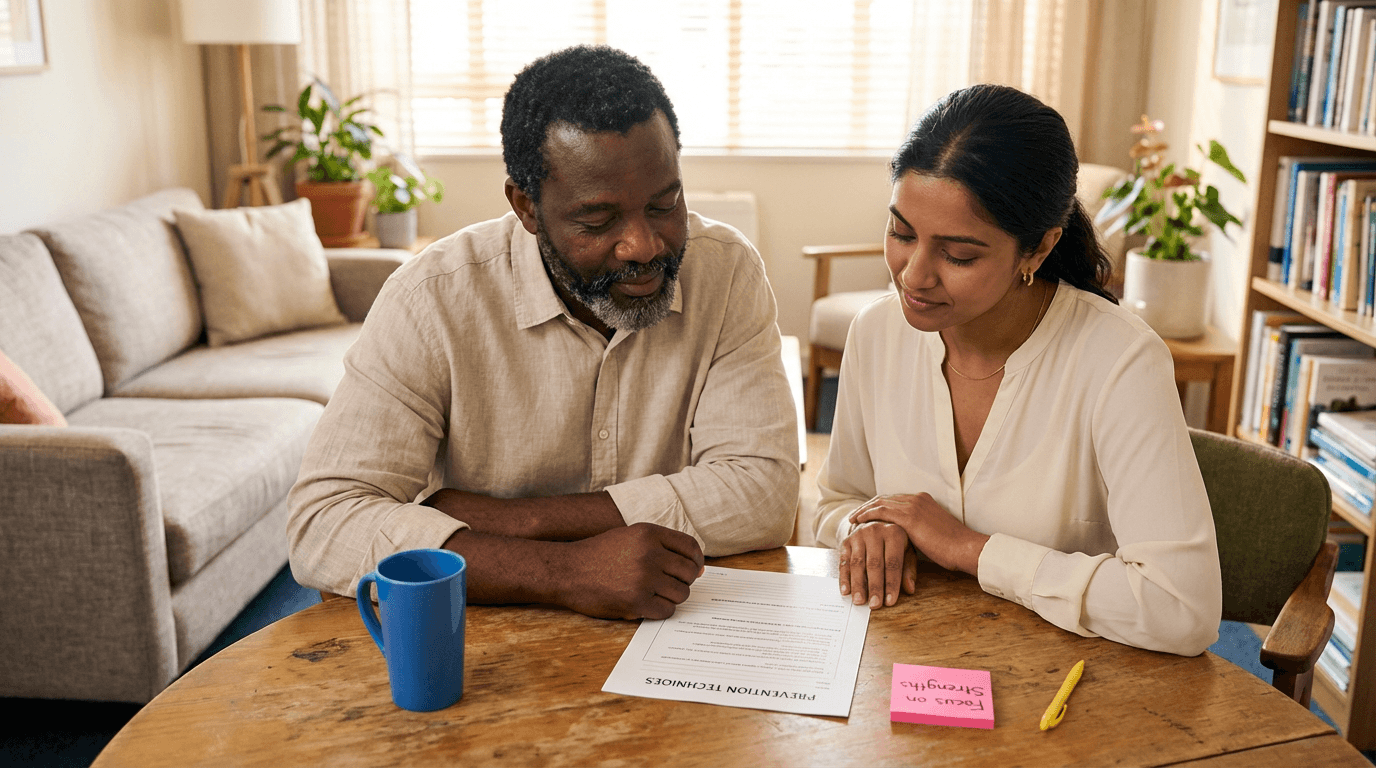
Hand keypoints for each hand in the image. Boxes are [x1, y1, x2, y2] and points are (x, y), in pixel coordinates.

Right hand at [556, 523, 704, 619]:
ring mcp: (643, 579)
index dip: (696, 560)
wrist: (567, 570)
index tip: (693, 569)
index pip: (691, 547)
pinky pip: (667, 610)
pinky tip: (647, 604)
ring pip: (681, 593)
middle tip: (668, 584)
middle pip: (689, 573)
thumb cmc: (599, 554)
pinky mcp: (636, 602)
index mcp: (649, 534)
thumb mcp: (630, 537)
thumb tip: (700, 568)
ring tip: (655, 594)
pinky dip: (661, 610)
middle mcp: (649, 554)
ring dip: (672, 597)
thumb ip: (663, 547)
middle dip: (683, 581)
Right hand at [839, 520, 916, 608]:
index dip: (891, 583)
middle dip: (874, 586)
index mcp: (894, 533)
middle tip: (874, 605)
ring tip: (859, 601)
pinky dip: (844, 578)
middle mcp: (875, 531)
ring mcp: (858, 535)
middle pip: (874, 564)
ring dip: (857, 584)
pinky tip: (846, 591)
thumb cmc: (893, 541)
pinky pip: (844, 562)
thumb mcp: (907, 550)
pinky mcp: (846, 541)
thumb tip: (909, 589)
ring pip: (857, 564)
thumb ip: (908, 569)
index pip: (893, 562)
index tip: (890, 601)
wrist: (872, 521)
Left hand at [847, 493, 988, 574]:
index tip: (867, 513)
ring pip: (880, 503)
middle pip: (885, 498)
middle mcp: (917, 498)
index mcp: (924, 500)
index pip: (894, 499)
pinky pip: (881, 512)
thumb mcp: (934, 532)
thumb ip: (920, 529)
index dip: (879, 505)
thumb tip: (909, 537)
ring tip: (852, 519)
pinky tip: (858, 521)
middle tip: (855, 515)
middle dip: (868, 506)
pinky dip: (867, 515)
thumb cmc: (953, 547)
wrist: (965, 548)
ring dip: (864, 510)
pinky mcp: (909, 517)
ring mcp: (913, 506)